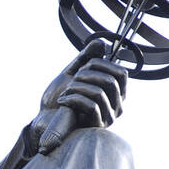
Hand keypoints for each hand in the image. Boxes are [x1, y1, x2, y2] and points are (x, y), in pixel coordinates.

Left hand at [26, 38, 126, 155]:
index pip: (121, 73)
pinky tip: (63, 101)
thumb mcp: (73, 73)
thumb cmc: (61, 97)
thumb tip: (101, 42)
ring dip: (77, 87)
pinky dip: (73, 98)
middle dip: (87, 74)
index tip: (84, 65)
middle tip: (72, 79)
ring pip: (99, 92)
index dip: (102, 64)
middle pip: (110, 81)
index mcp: (115, 92)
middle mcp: (117, 105)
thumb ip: (87, 58)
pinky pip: (91, 106)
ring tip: (66, 91)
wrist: (46, 120)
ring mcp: (108, 117)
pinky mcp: (96, 126)